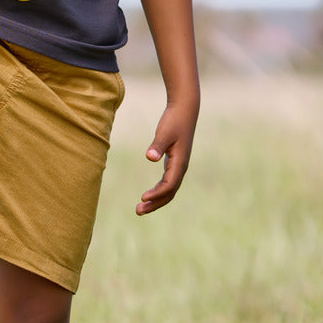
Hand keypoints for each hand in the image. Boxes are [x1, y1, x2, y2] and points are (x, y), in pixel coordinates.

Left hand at [136, 100, 197, 215]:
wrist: (184, 110)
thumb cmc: (174, 120)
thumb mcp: (164, 132)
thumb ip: (157, 145)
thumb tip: (150, 157)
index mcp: (180, 163)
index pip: (169, 185)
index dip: (156, 194)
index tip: (143, 198)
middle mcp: (181, 167)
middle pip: (169, 192)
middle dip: (155, 203)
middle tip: (138, 211)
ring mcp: (178, 166)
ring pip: (168, 189)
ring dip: (156, 199)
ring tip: (140, 207)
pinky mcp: (174, 162)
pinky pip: (167, 182)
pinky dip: (158, 191)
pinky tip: (148, 195)